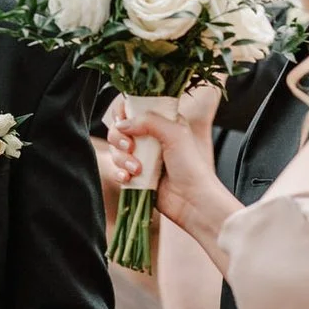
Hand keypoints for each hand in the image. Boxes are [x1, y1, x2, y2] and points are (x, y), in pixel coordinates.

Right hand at [106, 86, 225, 229]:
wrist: (193, 201)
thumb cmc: (191, 166)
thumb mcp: (175, 134)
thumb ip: (149, 121)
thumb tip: (122, 124)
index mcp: (161, 122)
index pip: (133, 107)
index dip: (123, 112)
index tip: (122, 120)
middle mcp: (149, 137)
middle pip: (118, 128)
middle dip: (119, 138)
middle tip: (129, 147)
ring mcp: (141, 157)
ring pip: (115, 150)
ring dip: (121, 159)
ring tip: (137, 169)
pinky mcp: (135, 175)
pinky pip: (116, 169)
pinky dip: (119, 173)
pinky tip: (128, 178)